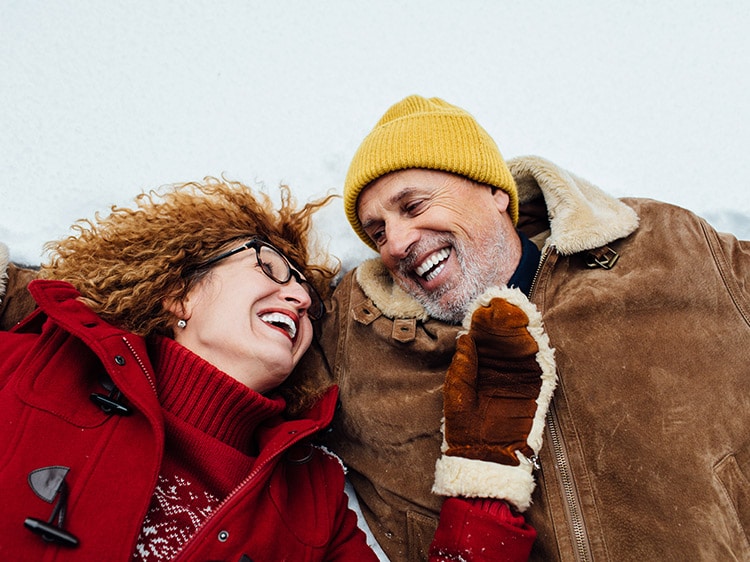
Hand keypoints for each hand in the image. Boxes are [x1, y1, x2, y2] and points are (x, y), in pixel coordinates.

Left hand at [432, 286, 555, 511]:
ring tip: (518, 308)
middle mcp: (499, 370)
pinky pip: (539, 367)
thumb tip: (465, 336)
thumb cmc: (464, 428)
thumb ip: (463, 365)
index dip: (485, 320)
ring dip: (521, 328)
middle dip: (505, 318)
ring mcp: (518, 379)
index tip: (486, 302)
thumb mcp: (456, 392)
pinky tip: (533, 333)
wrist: (484, 457)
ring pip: (522, 347)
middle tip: (504, 299)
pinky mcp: (534, 390)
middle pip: (504, 338)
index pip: (483, 338)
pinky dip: (538, 350)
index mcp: (477, 369)